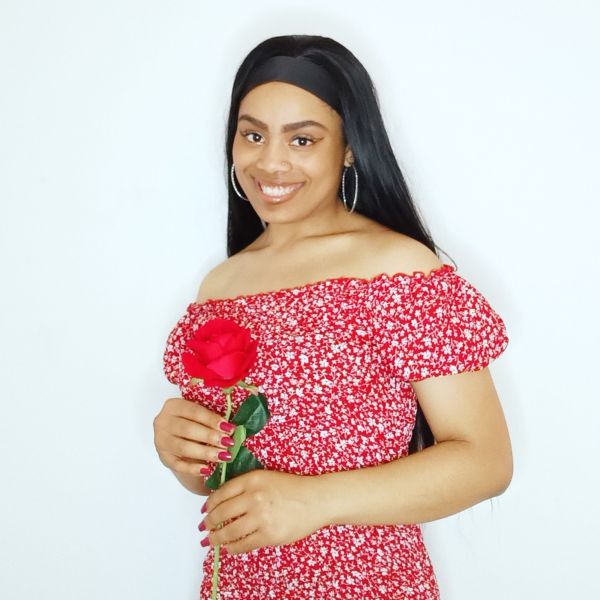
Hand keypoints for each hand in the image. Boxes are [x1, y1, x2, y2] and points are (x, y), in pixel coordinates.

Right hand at [153, 397, 235, 475]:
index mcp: (173, 406)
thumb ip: (210, 417)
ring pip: (183, 448)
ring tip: (223, 456)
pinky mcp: (163, 457)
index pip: (194, 411)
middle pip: (188, 430)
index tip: (228, 428)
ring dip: (205, 452)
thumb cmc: (192, 421)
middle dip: (210, 437)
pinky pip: (178, 465)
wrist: (177, 436)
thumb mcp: (198, 414)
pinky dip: (193, 468)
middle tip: (228, 443)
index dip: (212, 420)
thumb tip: (230, 427)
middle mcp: (163, 422)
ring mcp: (161, 441)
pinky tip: (207, 469)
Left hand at [199, 469, 324, 554]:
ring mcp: (261, 517)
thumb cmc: (292, 487)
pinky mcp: (269, 535)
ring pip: (229, 531)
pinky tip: (229, 548)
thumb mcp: (266, 477)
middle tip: (205, 527)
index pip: (221, 493)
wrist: (316, 499)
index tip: (205, 511)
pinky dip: (232, 548)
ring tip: (212, 540)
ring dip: (216, 538)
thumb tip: (221, 501)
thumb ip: (245, 486)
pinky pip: (243, 545)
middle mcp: (254, 497)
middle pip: (221, 513)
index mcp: (252, 479)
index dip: (209, 504)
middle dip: (209, 522)